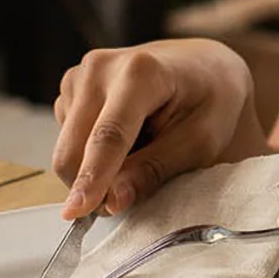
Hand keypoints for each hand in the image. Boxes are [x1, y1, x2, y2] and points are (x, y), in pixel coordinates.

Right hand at [50, 39, 256, 219]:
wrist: (204, 65)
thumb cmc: (212, 99)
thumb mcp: (202, 140)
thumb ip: (156, 169)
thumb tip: (113, 200)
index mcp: (141, 72)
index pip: (109, 136)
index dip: (92, 177)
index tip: (77, 211)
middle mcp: (101, 68)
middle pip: (74, 146)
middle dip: (90, 185)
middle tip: (122, 202)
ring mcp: (81, 74)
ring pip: (66, 146)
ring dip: (95, 167)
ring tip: (141, 151)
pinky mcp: (70, 86)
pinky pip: (67, 137)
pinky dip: (92, 151)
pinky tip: (126, 138)